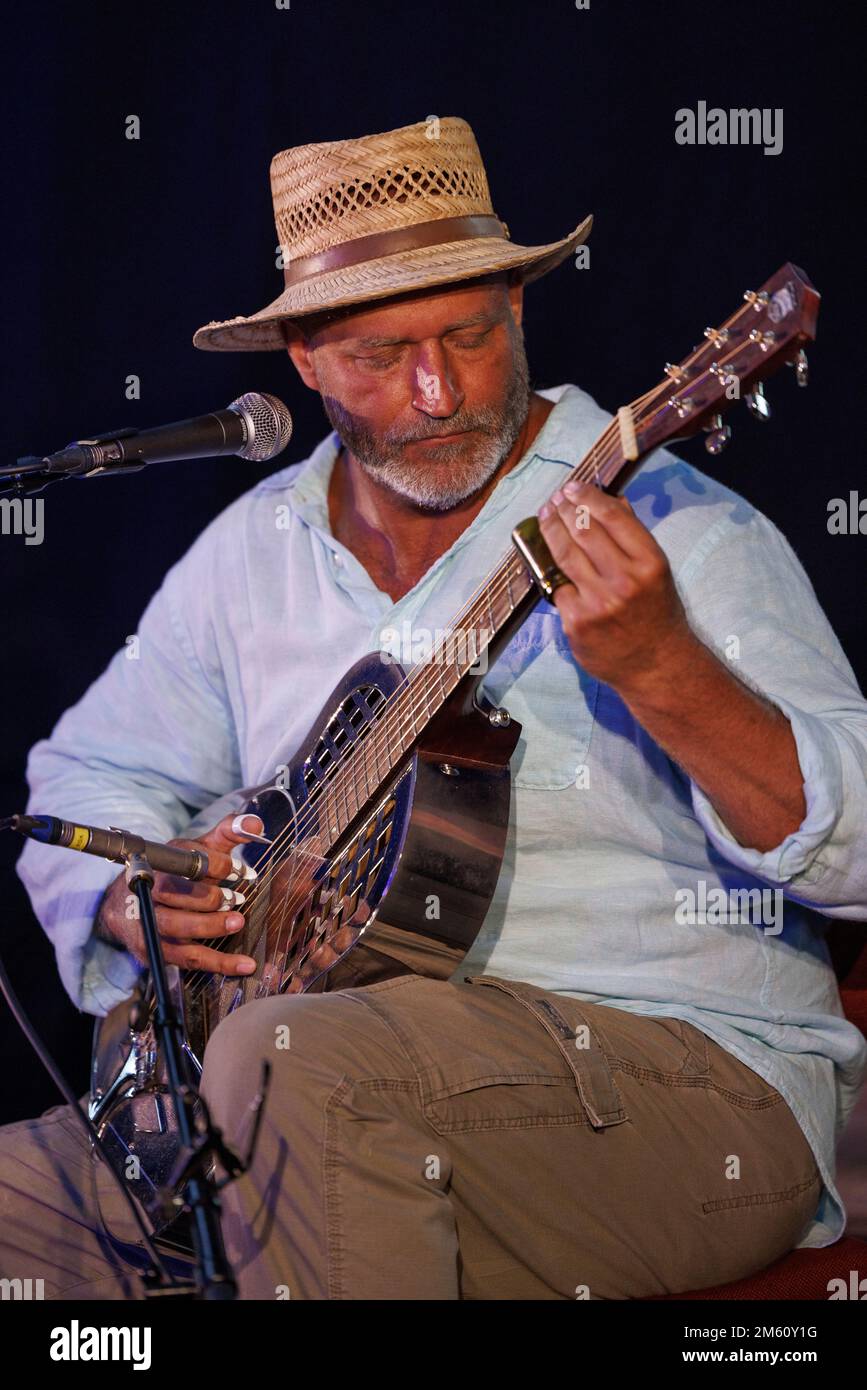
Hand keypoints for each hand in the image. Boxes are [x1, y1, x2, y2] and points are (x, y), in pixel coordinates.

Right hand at [94, 812, 265, 976]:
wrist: (127, 904)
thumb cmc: (174, 873)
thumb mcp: (197, 849)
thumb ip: (227, 833)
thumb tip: (256, 824)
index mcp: (159, 861)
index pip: (186, 861)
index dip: (217, 865)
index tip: (242, 871)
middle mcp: (148, 891)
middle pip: (173, 894)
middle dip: (208, 897)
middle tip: (236, 898)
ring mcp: (150, 923)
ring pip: (177, 928)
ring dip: (210, 927)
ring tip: (238, 922)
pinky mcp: (157, 950)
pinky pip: (189, 959)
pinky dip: (219, 963)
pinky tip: (246, 964)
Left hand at [537, 480, 691, 691]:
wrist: (656, 665)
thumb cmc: (657, 613)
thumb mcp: (657, 571)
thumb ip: (634, 538)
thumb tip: (611, 501)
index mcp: (649, 562)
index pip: (612, 517)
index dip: (587, 497)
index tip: (573, 487)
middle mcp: (624, 580)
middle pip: (583, 531)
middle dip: (564, 510)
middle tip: (554, 500)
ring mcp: (598, 602)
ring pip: (564, 555)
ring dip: (550, 531)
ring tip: (545, 517)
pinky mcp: (576, 621)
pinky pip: (558, 587)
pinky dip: (553, 570)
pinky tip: (547, 556)